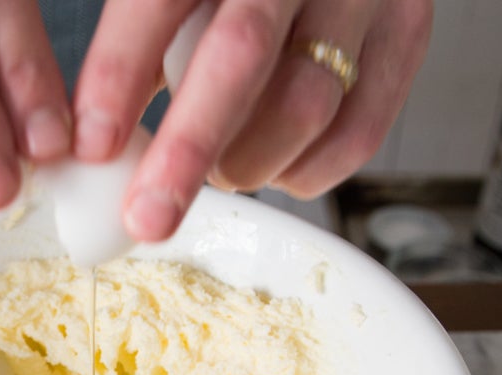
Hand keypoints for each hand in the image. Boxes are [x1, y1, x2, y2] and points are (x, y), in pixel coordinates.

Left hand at [73, 0, 432, 240]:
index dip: (121, 72)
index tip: (93, 145)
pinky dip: (305, 171)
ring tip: (219, 171)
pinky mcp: (408, 30)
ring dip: (247, 162)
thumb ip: (140, 41)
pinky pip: (358, 132)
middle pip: (241, 55)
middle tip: (147, 217)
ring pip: (306, 103)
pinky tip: (275, 165)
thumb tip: (93, 144)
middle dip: (187, 149)